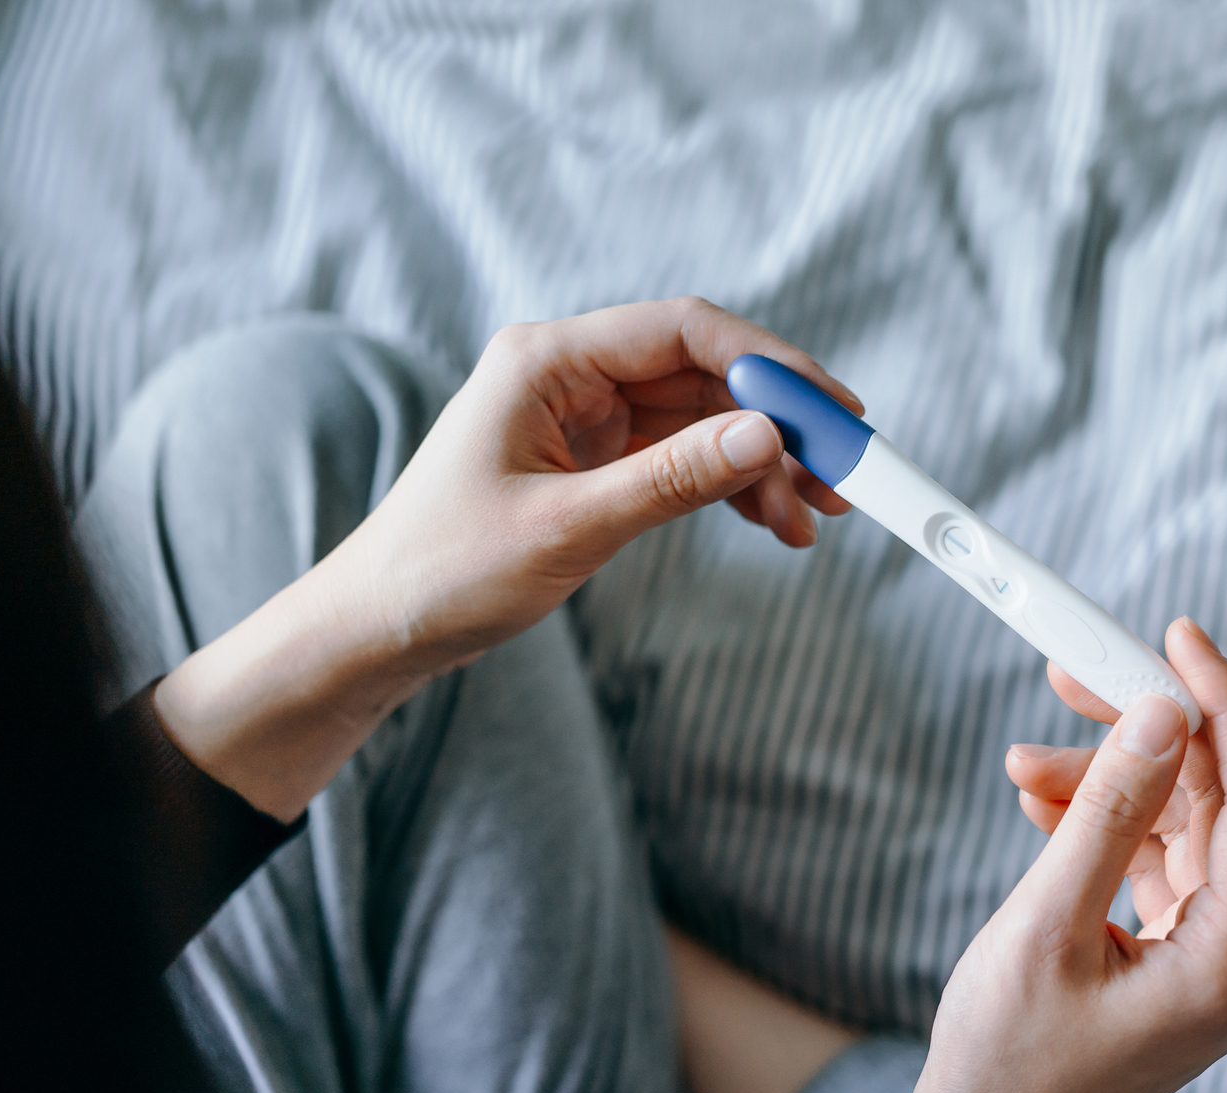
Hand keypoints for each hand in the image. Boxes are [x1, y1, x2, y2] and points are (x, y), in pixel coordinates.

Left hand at [331, 297, 858, 675]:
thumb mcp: (568, 527)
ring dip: (766, 463)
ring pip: (706, 417)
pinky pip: (686, 455)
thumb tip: (768, 438)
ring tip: (815, 518)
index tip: (834, 411)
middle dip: (782, 423)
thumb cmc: (447, 571)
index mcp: (547, 359)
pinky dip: (734, 485)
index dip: (772, 365)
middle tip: (844, 477)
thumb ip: (672, 479)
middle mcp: (571, 372)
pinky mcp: (597, 457)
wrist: (383, 627)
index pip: (686, 331)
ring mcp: (586, 414)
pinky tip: (774, 521)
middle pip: (708, 371)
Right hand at [922, 615, 1226, 1092]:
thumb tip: (1164, 713)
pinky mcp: (1183, 955)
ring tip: (1022, 766)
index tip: (1177, 637)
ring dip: (1109, 780)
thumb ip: (1111, 811)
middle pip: (1223, 800)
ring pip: (1183, 823)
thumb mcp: (1047, 924)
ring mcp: (1218, 958)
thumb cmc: (1007, 1065)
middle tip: (1074, 673)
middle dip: (1148, 732)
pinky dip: (1106, 823)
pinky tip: (1043, 803)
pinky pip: (1159, 858)